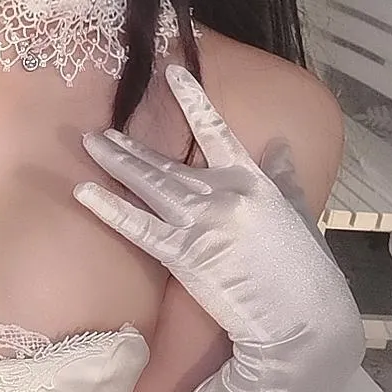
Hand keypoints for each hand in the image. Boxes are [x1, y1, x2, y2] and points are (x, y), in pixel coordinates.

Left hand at [74, 63, 351, 341]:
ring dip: (116, 162)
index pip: (216, 129)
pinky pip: (139, 228)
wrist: (304, 320)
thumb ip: (284, 177)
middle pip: (167, 162)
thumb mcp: (300, 214)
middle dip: (131, 144)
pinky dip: (110, 209)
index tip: (172, 71)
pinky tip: (85, 191)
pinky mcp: (186, 256)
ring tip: (91, 143)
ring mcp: (202, 224)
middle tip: (101, 129)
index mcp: (252, 180)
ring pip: (149, 184)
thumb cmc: (306, 271)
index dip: (192, 98)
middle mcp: (224, 194)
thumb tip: (279, 145)